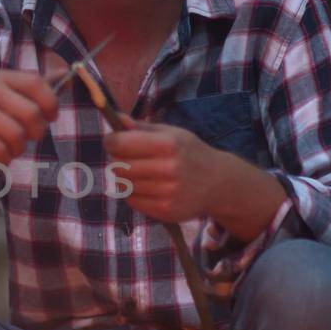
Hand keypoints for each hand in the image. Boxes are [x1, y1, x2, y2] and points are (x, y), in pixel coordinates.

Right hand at [0, 57, 68, 166]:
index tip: (50, 118)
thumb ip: (36, 89)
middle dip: (35, 134)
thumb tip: (66, 75)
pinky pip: (0, 150)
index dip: (51, 104)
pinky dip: (1, 160)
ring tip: (6, 148)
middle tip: (25, 139)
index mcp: (1, 78)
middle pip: (32, 114)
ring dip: (16, 150)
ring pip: (17, 137)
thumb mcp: (8, 99)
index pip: (38, 84)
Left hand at [103, 114, 228, 223]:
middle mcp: (168, 169)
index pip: (121, 144)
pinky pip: (132, 201)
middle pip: (119, 166)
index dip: (112, 141)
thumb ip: (142, 127)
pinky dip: (133, 193)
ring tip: (142, 172)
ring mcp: (167, 192)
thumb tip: (117, 119)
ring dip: (126, 178)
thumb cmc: (190, 153)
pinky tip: (147, 187)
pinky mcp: (164, 210)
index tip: (113, 141)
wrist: (218, 183)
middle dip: (118, 160)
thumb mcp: (172, 133)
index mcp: (168, 144)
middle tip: (128, 158)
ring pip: (123, 185)